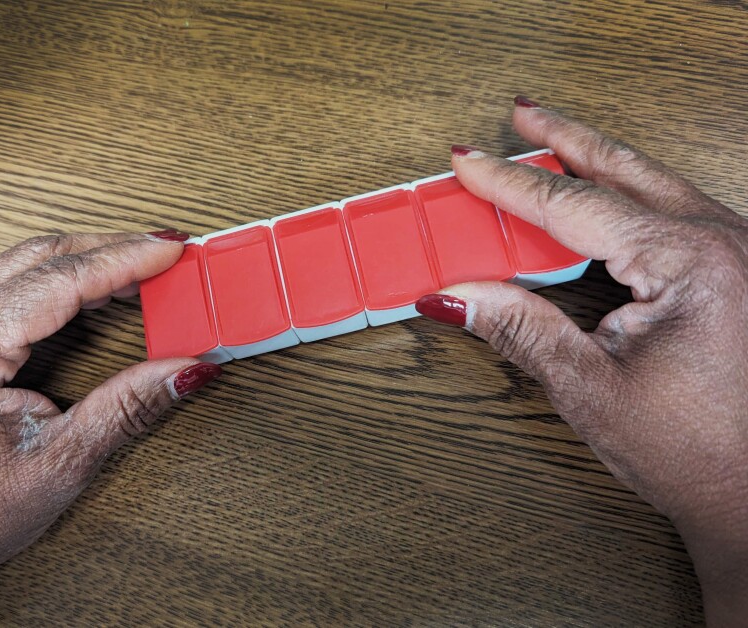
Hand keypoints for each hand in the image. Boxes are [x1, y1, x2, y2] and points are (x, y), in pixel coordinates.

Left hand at [0, 231, 221, 626]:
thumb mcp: (58, 464)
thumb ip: (127, 407)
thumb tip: (185, 369)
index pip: (57, 281)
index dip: (125, 261)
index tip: (173, 250)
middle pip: (41, 256)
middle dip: (114, 249)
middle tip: (171, 252)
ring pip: (28, 262)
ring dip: (92, 261)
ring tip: (148, 268)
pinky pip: (14, 283)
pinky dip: (66, 280)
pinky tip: (103, 290)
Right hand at [416, 97, 747, 624]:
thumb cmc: (699, 454)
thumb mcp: (589, 388)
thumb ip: (518, 327)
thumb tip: (454, 295)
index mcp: (693, 262)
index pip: (574, 206)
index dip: (509, 185)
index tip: (465, 164)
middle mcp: (724, 241)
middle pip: (623, 169)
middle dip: (564, 140)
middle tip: (518, 115)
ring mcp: (735, 252)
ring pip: (650, 184)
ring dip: (593, 163)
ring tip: (548, 143)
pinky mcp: (733, 270)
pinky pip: (668, 213)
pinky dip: (621, 198)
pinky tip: (596, 200)